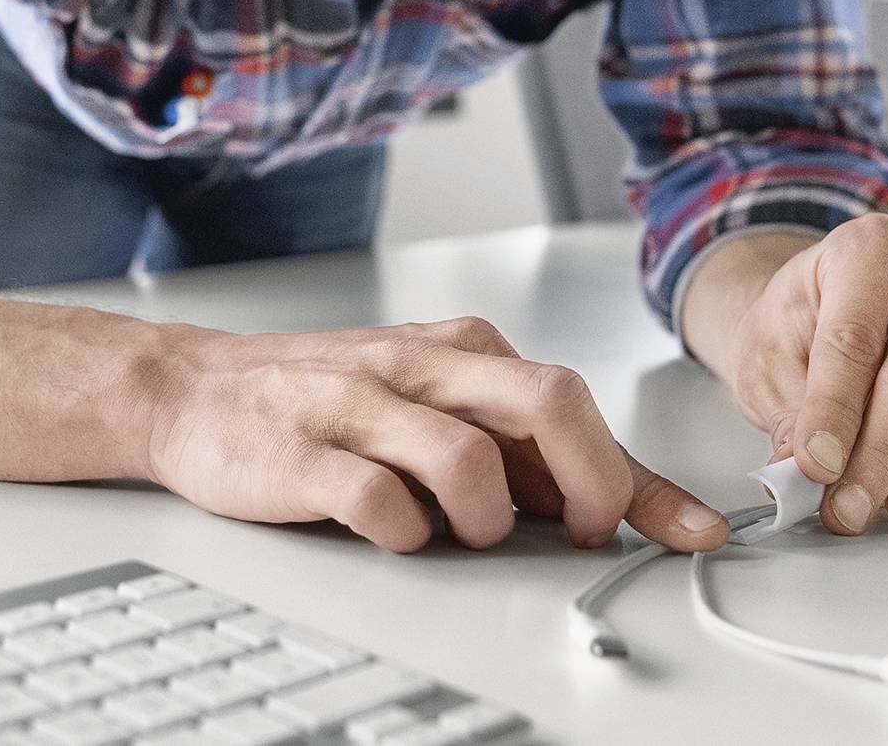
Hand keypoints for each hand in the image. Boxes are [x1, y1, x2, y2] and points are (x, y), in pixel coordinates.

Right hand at [140, 315, 727, 556]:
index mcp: (464, 352)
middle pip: (548, 403)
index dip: (644, 479)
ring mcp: (361, 406)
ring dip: (489, 518)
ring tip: (466, 535)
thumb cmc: (324, 401)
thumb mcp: (430, 404)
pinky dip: (404, 533)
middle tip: (583, 533)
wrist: (192, 390)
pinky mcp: (304, 452)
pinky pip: (378, 499)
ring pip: (470, 458)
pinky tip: (397, 534)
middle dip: (593, 482)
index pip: (577, 406)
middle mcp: (421, 369)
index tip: (696, 529)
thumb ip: (511, 444)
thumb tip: (614, 500)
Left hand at [682, 215, 887, 534]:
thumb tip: (799, 472)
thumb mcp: (767, 359)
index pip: (856, 335)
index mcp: (867, 250)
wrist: (820, 317)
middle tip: (851, 504)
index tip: (817, 466)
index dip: (836, 410)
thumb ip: (789, 414)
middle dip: (886, 451)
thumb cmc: (799, 328)